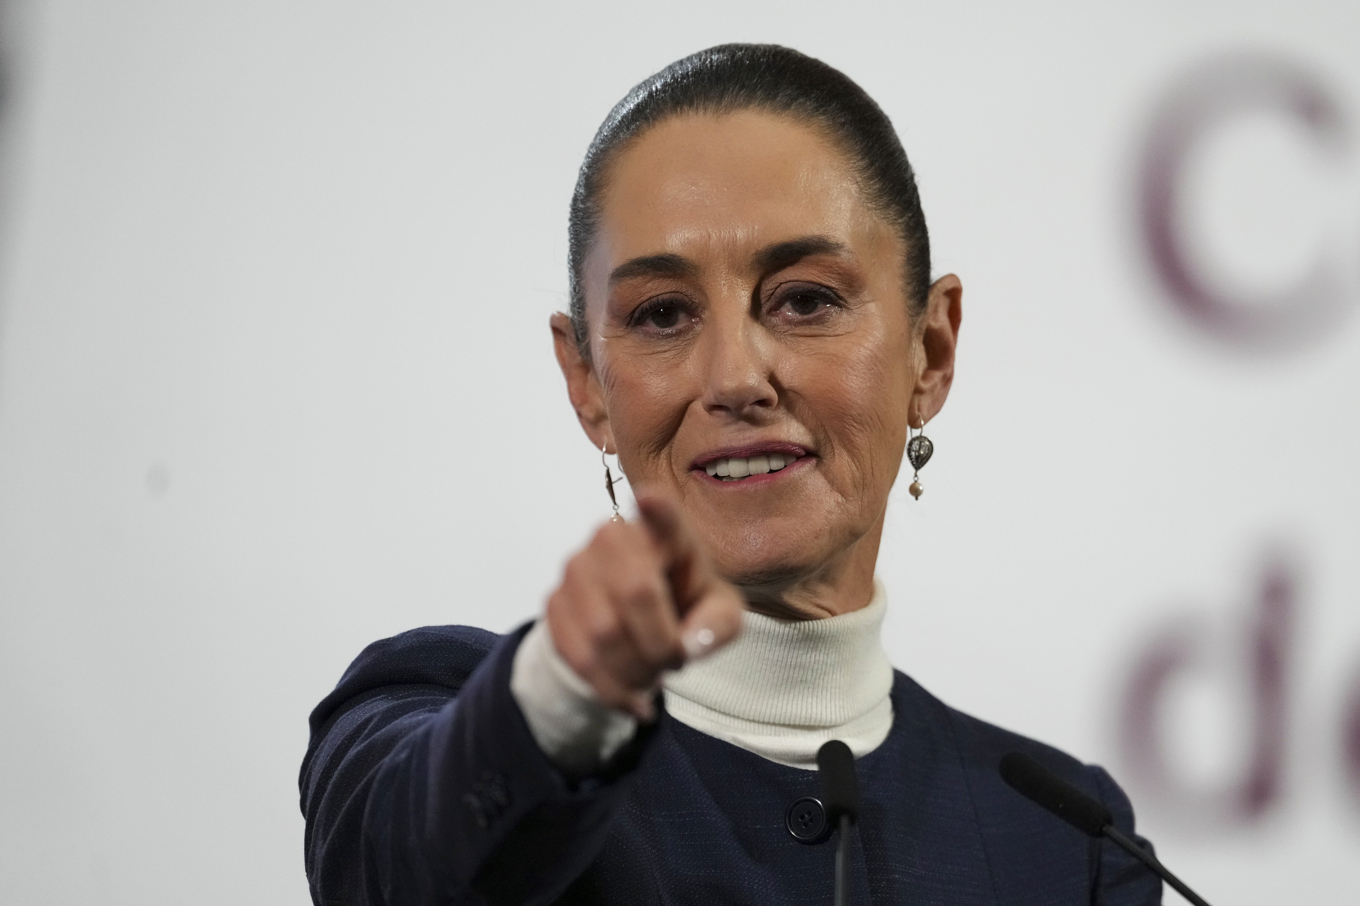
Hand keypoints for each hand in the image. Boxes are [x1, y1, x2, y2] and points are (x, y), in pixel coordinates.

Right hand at [545, 492, 743, 720]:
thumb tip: (689, 645)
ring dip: (634, 670)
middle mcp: (614, 536)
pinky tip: (630, 695)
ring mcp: (577, 566)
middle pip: (635, 592)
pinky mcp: (554, 601)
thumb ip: (718, 626)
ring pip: (603, 631)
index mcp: (666, 532)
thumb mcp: (721, 616)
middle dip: (660, 645)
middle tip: (675, 662)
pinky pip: (577, 654)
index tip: (651, 499)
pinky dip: (609, 687)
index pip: (663, 516)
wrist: (639, 624)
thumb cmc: (689, 606)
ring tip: (652, 677)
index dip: (657, 510)